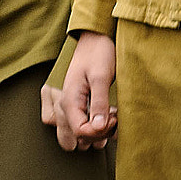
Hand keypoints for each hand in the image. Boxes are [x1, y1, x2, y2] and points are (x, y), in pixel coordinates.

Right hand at [52, 32, 117, 151]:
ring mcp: (68, 107)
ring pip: (78, 136)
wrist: (94, 40)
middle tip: (112, 120)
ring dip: (96, 133)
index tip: (115, 117)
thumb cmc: (97, 54)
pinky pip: (80, 126)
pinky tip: (107, 114)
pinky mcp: (75, 105)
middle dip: (96, 136)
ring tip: (111, 116)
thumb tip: (98, 127)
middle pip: (75, 139)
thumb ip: (99, 102)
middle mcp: (64, 107)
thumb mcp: (101, 77)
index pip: (80, 132)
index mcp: (68, 100)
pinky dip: (94, 126)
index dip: (101, 131)